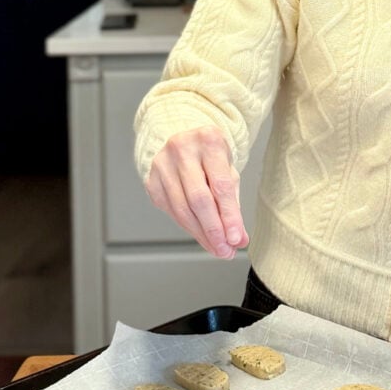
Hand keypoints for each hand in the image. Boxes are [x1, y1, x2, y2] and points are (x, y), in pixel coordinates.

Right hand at [145, 126, 248, 258]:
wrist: (186, 140)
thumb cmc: (211, 157)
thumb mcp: (228, 171)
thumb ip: (233, 204)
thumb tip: (239, 239)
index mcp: (208, 140)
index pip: (221, 185)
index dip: (229, 215)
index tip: (236, 239)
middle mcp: (182, 149)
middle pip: (198, 199)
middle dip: (213, 229)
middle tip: (226, 250)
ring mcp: (162, 164)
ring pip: (182, 209)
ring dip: (201, 234)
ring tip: (217, 248)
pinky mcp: (151, 181)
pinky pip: (172, 211)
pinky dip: (188, 228)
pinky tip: (202, 236)